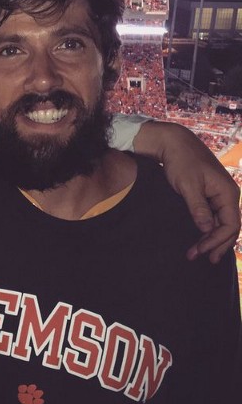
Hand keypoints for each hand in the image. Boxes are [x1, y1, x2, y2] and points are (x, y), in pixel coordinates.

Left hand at [135, 121, 240, 262]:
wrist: (173, 143)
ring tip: (202, 254)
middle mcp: (228, 195)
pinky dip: (209, 229)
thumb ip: (198, 208)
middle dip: (216, 244)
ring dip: (212, 238)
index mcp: (227, 192)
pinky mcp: (209, 195)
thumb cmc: (181, 161)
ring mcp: (219, 195)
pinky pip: (214, 216)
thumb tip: (206, 229)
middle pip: (229, 227)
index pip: (230, 224)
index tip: (200, 250)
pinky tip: (202, 238)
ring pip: (222, 223)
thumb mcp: (187, 185)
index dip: (217, 240)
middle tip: (203, 259)